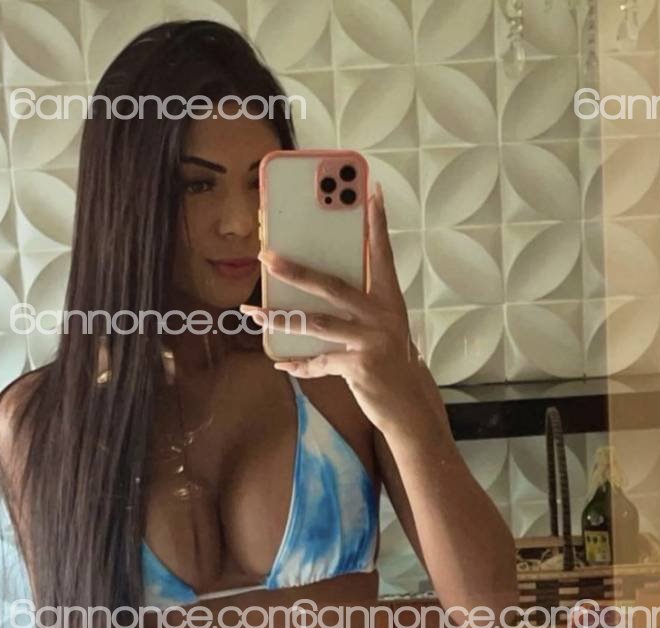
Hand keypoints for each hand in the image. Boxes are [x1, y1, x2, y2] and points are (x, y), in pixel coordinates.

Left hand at [240, 184, 442, 438]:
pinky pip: (319, 362)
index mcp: (388, 299)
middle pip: (332, 287)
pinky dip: (299, 364)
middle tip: (266, 257)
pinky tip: (279, 362)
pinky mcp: (359, 367)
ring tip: (253, 312)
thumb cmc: (389, 359)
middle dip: (296, 271)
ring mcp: (371, 341)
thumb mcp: (382, 326)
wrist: (407, 404)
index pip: (381, 254)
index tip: (372, 191)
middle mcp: (382, 316)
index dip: (377, 223)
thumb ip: (359, 304)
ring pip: (316, 324)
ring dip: (280, 318)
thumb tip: (316, 283)